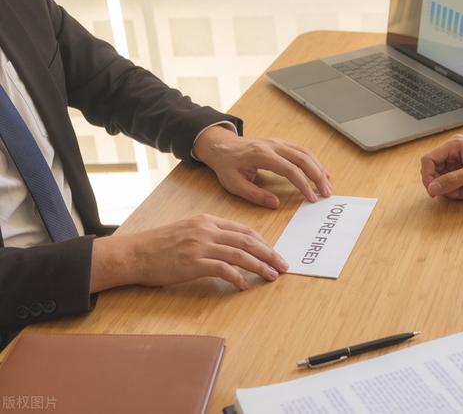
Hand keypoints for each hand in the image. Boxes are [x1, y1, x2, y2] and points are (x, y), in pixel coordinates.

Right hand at [90, 214, 288, 291]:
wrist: (134, 253)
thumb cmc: (158, 245)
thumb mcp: (187, 231)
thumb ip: (209, 235)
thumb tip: (231, 247)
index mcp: (207, 221)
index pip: (243, 230)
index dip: (262, 242)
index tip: (272, 252)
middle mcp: (207, 230)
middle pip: (248, 241)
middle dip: (269, 254)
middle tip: (283, 265)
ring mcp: (201, 245)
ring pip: (240, 255)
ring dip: (260, 266)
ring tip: (272, 276)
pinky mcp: (194, 262)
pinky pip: (223, 269)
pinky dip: (237, 277)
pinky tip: (244, 285)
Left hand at [193, 126, 331, 208]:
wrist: (221, 146)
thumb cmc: (227, 166)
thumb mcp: (234, 184)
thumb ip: (255, 195)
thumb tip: (276, 204)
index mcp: (261, 155)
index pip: (290, 170)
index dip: (303, 185)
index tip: (311, 198)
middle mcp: (273, 145)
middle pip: (303, 159)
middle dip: (318, 176)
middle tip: (327, 193)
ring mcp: (278, 142)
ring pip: (305, 153)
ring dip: (319, 169)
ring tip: (327, 185)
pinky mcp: (281, 144)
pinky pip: (301, 151)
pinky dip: (314, 162)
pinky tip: (321, 173)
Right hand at [420, 134, 462, 198]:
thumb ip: (452, 180)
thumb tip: (432, 188)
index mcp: (453, 146)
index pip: (428, 160)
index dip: (427, 176)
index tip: (433, 190)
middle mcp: (452, 152)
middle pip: (433, 171)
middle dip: (441, 185)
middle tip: (452, 193)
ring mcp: (456, 162)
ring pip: (441, 179)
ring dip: (450, 190)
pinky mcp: (461, 171)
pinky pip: (450, 183)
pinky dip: (456, 190)